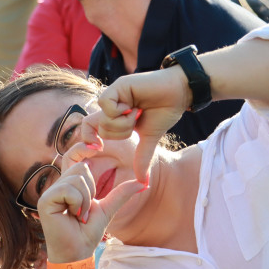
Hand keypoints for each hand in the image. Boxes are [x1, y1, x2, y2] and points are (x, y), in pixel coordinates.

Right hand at [37, 150, 144, 263]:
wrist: (78, 253)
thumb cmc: (88, 232)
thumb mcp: (108, 208)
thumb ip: (122, 193)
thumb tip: (143, 182)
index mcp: (70, 183)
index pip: (74, 156)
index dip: (83, 147)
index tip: (97, 145)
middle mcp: (58, 184)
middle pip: (82, 167)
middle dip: (91, 190)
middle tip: (84, 210)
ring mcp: (50, 192)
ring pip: (78, 178)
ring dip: (86, 200)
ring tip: (79, 215)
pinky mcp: (45, 200)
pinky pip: (70, 189)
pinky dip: (78, 203)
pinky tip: (73, 216)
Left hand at [90, 67, 190, 182]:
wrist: (178, 92)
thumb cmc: (164, 111)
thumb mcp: (150, 138)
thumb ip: (142, 157)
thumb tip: (143, 182)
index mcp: (115, 115)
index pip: (89, 128)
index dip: (90, 140)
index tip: (98, 148)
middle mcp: (111, 105)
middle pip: (99, 128)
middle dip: (119, 132)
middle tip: (135, 122)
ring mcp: (113, 94)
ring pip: (103, 119)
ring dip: (124, 122)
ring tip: (137, 112)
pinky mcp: (117, 86)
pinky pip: (106, 105)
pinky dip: (122, 111)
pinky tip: (134, 105)